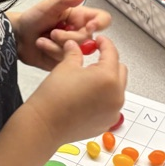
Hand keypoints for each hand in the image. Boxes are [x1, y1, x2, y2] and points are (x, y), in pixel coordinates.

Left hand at [9, 0, 111, 70]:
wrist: (17, 36)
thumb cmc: (33, 18)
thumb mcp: (47, 5)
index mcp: (80, 18)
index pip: (102, 20)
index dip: (99, 24)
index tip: (89, 27)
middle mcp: (79, 33)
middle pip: (88, 40)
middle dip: (68, 37)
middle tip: (53, 33)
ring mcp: (74, 49)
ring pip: (77, 52)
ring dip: (57, 46)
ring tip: (43, 39)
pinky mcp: (65, 61)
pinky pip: (66, 61)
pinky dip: (52, 53)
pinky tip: (42, 46)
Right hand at [23, 34, 126, 149]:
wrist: (44, 125)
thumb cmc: (54, 97)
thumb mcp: (66, 66)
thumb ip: (75, 52)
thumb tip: (75, 46)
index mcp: (108, 77)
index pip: (112, 53)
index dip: (104, 44)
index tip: (99, 41)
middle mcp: (116, 96)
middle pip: (120, 71)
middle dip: (109, 63)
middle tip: (94, 60)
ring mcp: (113, 112)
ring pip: (117, 89)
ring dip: (108, 81)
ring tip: (89, 79)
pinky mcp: (106, 123)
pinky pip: (111, 105)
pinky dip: (104, 98)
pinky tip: (88, 96)